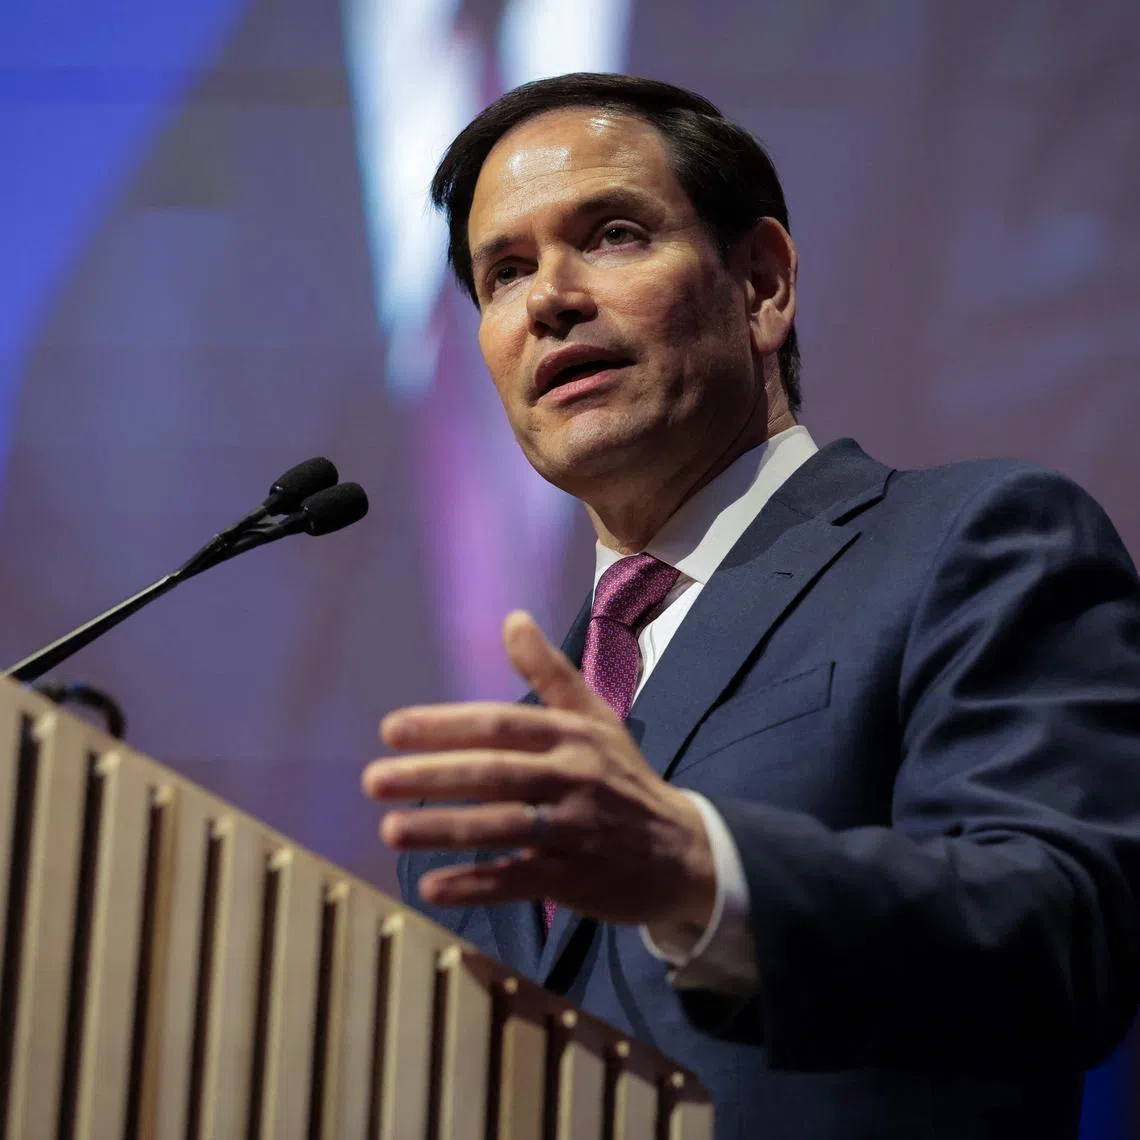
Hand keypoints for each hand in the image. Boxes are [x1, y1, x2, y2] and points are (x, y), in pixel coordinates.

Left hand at [361, 611, 714, 928]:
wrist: (683, 852)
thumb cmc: (624, 778)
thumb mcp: (595, 718)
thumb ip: (550, 672)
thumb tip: (512, 618)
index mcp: (572, 736)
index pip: (501, 725)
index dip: (445, 725)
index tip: (390, 729)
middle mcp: (574, 778)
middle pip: (494, 774)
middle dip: (431, 775)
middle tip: (373, 779)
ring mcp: (577, 831)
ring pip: (502, 826)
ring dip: (444, 828)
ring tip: (389, 829)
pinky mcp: (579, 880)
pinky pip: (520, 879)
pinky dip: (476, 884)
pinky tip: (431, 887)